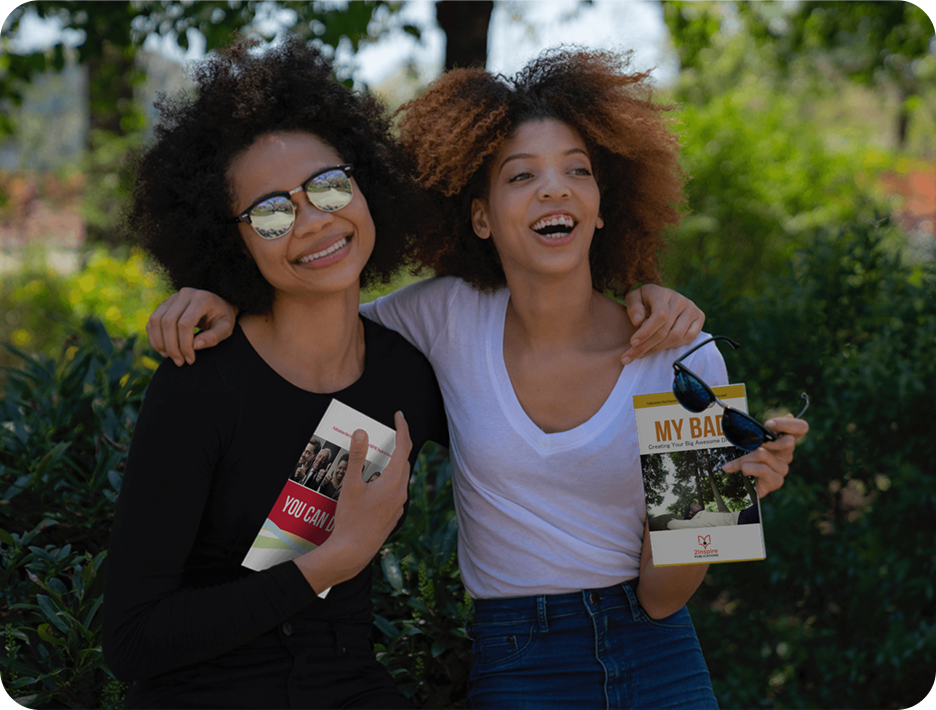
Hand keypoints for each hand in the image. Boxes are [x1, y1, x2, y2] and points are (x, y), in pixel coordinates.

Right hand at [146, 288, 237, 365]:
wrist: (218, 306)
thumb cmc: (223, 318)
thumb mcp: (226, 328)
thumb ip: (214, 337)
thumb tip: (195, 346)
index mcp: (202, 299)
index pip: (185, 323)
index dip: (185, 344)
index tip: (190, 359)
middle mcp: (185, 294)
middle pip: (168, 322)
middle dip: (171, 346)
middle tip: (180, 362)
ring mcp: (172, 298)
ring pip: (156, 321)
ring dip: (160, 343)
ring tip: (171, 357)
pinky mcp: (165, 304)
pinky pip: (152, 321)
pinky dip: (154, 337)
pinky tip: (164, 350)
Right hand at [298, 412, 411, 591]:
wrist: (353, 552)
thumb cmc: (350, 519)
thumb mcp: (350, 485)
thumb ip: (357, 456)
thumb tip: (361, 432)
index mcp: (394, 482)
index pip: (404, 447)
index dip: (402, 428)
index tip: (399, 415)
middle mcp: (401, 493)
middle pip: (403, 461)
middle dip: (396, 445)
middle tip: (384, 434)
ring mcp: (399, 506)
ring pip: (399, 477)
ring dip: (390, 465)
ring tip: (373, 459)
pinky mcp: (393, 515)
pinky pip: (394, 491)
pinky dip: (387, 481)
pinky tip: (371, 485)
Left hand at [621, 285, 704, 365]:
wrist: (661, 297)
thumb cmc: (644, 300)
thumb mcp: (633, 299)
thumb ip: (633, 307)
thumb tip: (637, 321)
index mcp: (663, 293)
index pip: (659, 315)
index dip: (646, 332)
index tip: (632, 343)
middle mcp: (680, 300)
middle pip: (666, 330)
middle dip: (647, 346)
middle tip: (631, 356)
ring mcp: (692, 309)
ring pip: (677, 336)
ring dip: (658, 349)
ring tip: (642, 353)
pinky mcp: (699, 317)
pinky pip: (689, 338)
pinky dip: (673, 346)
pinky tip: (660, 347)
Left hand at [722, 414, 809, 497]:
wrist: (740, 484)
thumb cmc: (746, 459)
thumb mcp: (751, 442)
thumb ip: (765, 430)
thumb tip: (789, 415)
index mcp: (783, 440)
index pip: (801, 428)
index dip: (789, 424)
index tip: (769, 424)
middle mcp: (786, 454)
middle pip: (789, 441)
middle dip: (767, 441)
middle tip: (752, 445)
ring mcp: (783, 468)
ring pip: (764, 454)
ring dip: (746, 458)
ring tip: (740, 464)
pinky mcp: (777, 481)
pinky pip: (762, 469)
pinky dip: (747, 468)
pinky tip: (743, 471)